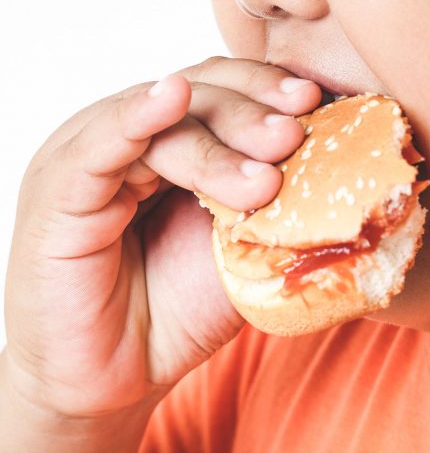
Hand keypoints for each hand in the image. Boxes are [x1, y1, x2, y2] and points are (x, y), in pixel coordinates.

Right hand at [3, 57, 319, 428]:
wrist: (118, 374)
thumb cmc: (178, 309)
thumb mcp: (239, 252)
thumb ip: (271, 208)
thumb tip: (334, 173)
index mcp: (177, 150)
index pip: (223, 94)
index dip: (267, 92)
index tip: (316, 101)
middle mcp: (136, 145)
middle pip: (197, 99)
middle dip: (250, 115)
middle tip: (292, 137)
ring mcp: (94, 160)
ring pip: (161, 125)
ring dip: (218, 140)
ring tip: (263, 180)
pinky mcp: (59, 190)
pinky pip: (99, 146)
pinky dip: (136, 119)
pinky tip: (171, 98)